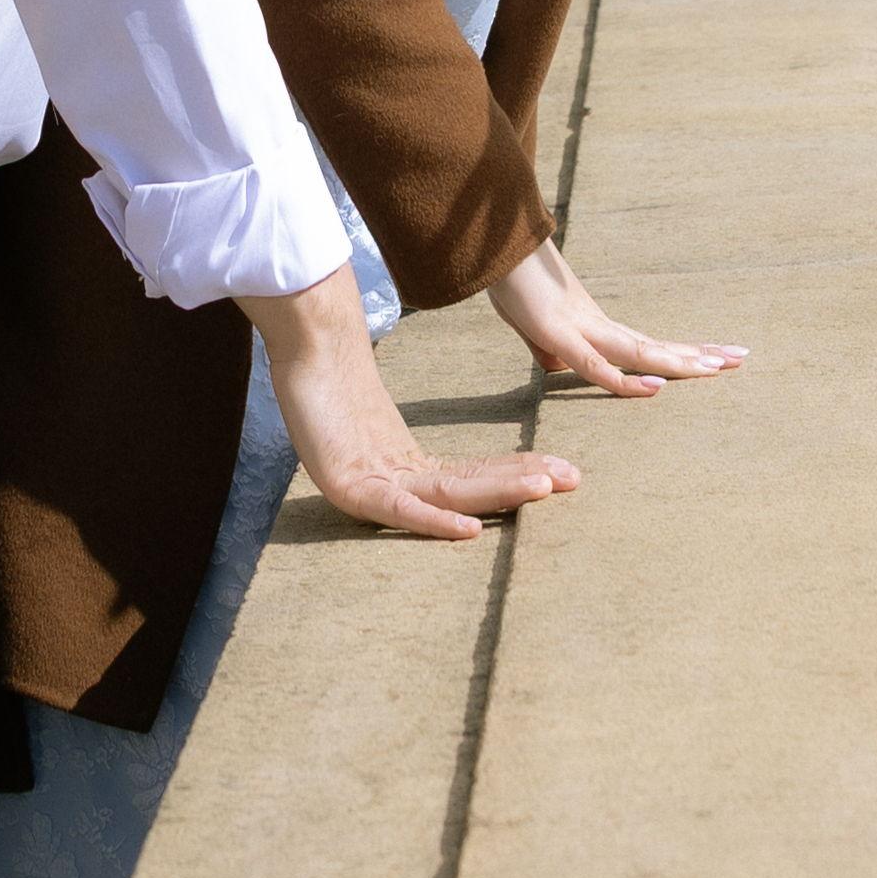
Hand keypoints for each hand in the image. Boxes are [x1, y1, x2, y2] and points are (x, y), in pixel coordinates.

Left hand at [240, 264, 578, 539]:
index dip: (518, 472)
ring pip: (445, 495)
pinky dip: (435, 520)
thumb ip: (407, 420)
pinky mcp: (346, 485)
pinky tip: (470, 530)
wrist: (303, 347)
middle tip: (573, 481)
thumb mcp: (375, 405)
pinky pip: (398, 507)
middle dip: (521, 486)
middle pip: (468, 488)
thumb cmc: (333, 375)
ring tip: (542, 489)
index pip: (473, 474)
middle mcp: (396, 481)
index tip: (563, 470)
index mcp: (406, 466)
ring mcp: (374, 484)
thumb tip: (436, 420)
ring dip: (495, 497)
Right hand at [487, 238, 747, 398]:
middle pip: (655, 346)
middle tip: (741, 359)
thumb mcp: (530, 326)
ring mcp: (578, 327)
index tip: (719, 357)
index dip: (682, 353)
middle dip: (698, 354)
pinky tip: (652, 388)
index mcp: (593, 326)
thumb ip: (547, 347)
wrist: (489, 244)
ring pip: (637, 351)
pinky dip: (622, 379)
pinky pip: (593, 363)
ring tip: (716, 369)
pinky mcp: (554, 331)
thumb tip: (556, 367)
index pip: (647, 344)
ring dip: (677, 362)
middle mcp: (595, 325)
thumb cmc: (509, 282)